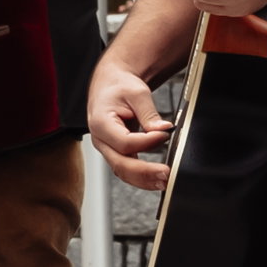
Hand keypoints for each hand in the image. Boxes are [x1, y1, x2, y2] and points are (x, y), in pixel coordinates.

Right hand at [86, 57, 176, 191]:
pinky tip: (156, 179)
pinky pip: (126, 169)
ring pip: (123, 171)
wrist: (110, 85)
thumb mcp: (137, 93)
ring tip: (164, 181)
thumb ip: (149, 114)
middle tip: (166, 174)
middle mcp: (101, 140)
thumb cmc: (119, 86)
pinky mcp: (116, 152)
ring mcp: (107, 149)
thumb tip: (164, 130)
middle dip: (145, 172)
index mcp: (100, 123)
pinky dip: (141, 177)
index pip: (124, 142)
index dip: (146, 142)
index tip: (165, 135)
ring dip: (144, 180)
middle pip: (121, 164)